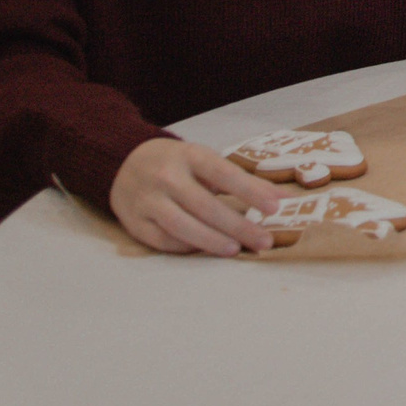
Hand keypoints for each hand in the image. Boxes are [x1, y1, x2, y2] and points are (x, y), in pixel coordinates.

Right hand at [109, 137, 285, 255]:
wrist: (124, 163)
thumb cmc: (177, 163)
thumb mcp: (206, 161)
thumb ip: (242, 180)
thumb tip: (282, 199)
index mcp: (190, 156)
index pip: (224, 174)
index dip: (250, 191)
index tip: (274, 207)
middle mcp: (167, 177)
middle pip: (206, 205)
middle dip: (238, 226)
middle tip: (263, 240)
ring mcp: (148, 200)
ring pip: (182, 225)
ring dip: (211, 240)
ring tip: (235, 249)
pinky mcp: (134, 222)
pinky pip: (162, 239)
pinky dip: (185, 246)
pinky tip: (204, 249)